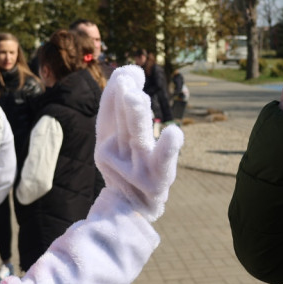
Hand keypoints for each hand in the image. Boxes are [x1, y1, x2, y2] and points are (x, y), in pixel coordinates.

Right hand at [95, 65, 183, 220]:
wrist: (130, 211)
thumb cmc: (127, 168)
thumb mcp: (117, 138)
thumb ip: (119, 105)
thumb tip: (131, 72)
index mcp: (107, 143)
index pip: (108, 114)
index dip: (114, 95)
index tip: (129, 73)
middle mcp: (119, 155)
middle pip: (122, 125)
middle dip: (122, 103)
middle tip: (126, 82)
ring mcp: (138, 168)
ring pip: (137, 139)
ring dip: (136, 117)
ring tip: (137, 96)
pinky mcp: (158, 180)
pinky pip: (163, 162)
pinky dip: (168, 149)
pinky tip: (175, 133)